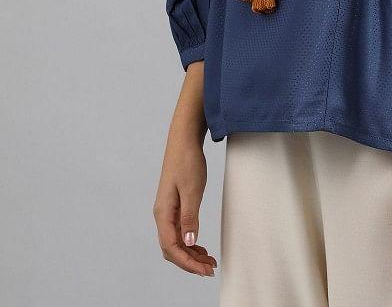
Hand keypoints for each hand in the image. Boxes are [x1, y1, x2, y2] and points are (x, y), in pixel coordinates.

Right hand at [153, 128, 216, 277]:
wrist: (184, 140)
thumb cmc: (187, 161)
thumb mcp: (192, 190)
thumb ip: (190, 218)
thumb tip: (189, 242)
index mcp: (163, 213)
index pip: (171, 248)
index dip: (187, 263)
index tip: (204, 270)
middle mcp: (162, 215)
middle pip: (172, 249)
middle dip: (190, 262)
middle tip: (210, 268)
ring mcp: (167, 211)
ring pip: (175, 242)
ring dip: (190, 254)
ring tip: (208, 261)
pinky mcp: (174, 206)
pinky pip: (179, 232)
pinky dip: (190, 242)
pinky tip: (200, 246)